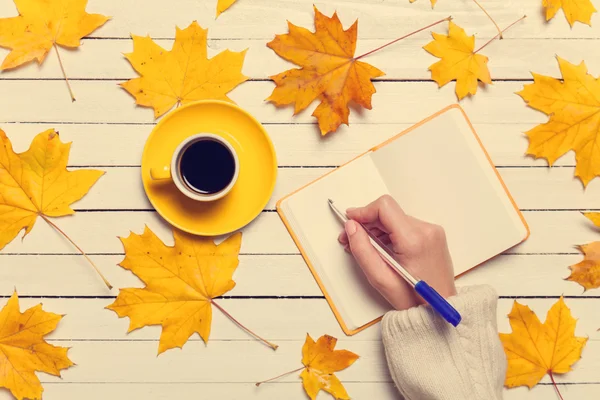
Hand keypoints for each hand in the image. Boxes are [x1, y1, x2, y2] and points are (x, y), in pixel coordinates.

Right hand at [338, 195, 456, 310]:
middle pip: (388, 212)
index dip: (363, 212)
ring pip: (395, 218)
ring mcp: (432, 231)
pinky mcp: (433, 235)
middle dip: (367, 223)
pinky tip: (383, 248)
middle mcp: (426, 230)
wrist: (439, 310)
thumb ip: (362, 250)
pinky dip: (390, 233)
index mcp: (414, 240)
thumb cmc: (413, 299)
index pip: (384, 207)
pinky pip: (405, 226)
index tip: (350, 220)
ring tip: (367, 247)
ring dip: (378, 229)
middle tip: (351, 238)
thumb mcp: (380, 278)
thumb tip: (351, 227)